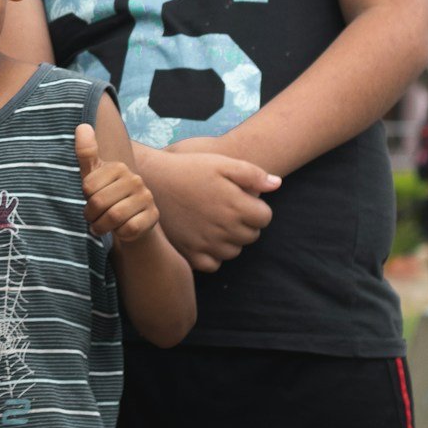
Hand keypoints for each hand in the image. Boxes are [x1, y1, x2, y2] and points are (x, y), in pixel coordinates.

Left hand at [76, 124, 159, 244]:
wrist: (128, 222)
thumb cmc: (105, 196)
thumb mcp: (91, 176)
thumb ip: (85, 153)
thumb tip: (82, 125)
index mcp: (119, 168)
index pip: (89, 187)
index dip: (85, 198)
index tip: (91, 199)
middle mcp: (136, 179)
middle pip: (100, 202)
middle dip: (91, 216)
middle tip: (94, 217)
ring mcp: (147, 198)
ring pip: (114, 217)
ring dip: (102, 226)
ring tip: (102, 225)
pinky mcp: (154, 216)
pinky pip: (129, 229)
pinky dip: (120, 233)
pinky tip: (121, 230)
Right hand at [139, 140, 277, 271]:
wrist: (150, 180)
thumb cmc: (188, 169)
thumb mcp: (221, 163)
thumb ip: (252, 174)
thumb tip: (276, 185)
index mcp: (237, 206)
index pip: (265, 218)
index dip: (255, 207)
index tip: (239, 198)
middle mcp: (225, 228)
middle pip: (251, 236)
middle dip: (244, 223)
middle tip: (224, 208)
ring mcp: (207, 243)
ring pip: (233, 251)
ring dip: (230, 240)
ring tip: (213, 222)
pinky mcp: (189, 252)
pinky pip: (213, 264)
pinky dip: (212, 255)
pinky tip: (203, 238)